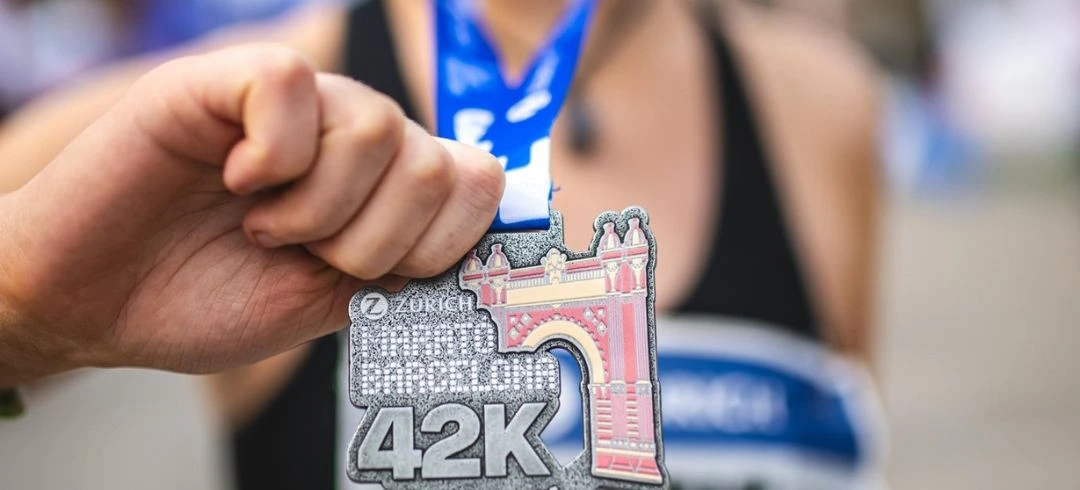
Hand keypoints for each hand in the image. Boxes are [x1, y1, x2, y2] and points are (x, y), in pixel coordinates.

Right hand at [0, 45, 503, 383]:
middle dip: (373, 240)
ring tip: (261, 226)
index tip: (389, 276)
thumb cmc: (203, 300)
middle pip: (431, 162)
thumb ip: (398, 268)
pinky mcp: (222, 82)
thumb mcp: (325, 302)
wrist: (97, 303)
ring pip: (377, 126)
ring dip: (319, 208)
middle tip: (302, 253)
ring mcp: (293, 106)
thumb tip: (478, 246)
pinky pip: (292, 83)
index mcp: (382, 186)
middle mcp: (349, 135)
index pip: (477, 177)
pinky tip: (238, 181)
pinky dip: (272, 155)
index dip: (450, 237)